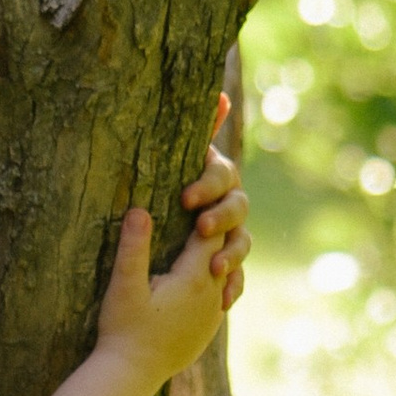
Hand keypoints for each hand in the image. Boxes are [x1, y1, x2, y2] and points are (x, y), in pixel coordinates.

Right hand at [96, 105, 250, 386]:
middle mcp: (213, 291)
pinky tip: (208, 277)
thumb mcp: (122, 287)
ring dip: (222, 251)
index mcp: (195, 275)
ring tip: (208, 240)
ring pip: (232, 269)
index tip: (194, 183)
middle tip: (197, 209)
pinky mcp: (209, 328)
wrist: (129, 379)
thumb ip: (132, 247)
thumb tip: (139, 208)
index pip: (210, 226)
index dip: (205, 200)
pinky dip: (222, 279)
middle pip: (228, 244)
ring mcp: (214, 312)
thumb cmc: (122, 331)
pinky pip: (226, 294)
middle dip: (217, 222)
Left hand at [179, 98, 250, 312]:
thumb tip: (222, 95)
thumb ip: (195, 131)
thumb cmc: (161, 189)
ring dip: (232, 254)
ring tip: (214, 269)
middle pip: (238, 206)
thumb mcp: (168, 165)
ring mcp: (232, 233)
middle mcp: (228, 202)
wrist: (152, 253)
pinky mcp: (227, 262)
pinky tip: (223, 300)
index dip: (208, 185)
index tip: (185, 199)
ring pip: (243, 241)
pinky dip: (233, 286)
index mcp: (213, 178)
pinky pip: (239, 275)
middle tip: (201, 228)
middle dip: (222, 217)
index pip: (222, 175)